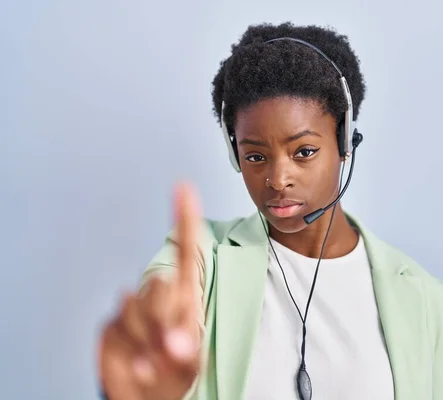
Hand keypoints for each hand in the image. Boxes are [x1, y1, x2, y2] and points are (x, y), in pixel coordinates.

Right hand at [98, 183, 203, 399]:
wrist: (147, 397)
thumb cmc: (174, 373)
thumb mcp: (189, 362)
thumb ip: (185, 350)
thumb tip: (175, 342)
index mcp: (183, 298)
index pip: (186, 253)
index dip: (185, 219)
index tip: (184, 188)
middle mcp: (157, 297)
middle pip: (160, 285)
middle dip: (165, 319)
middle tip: (171, 346)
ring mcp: (131, 310)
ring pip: (137, 308)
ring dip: (149, 341)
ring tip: (155, 362)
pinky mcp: (110, 326)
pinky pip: (118, 330)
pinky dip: (130, 353)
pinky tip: (138, 365)